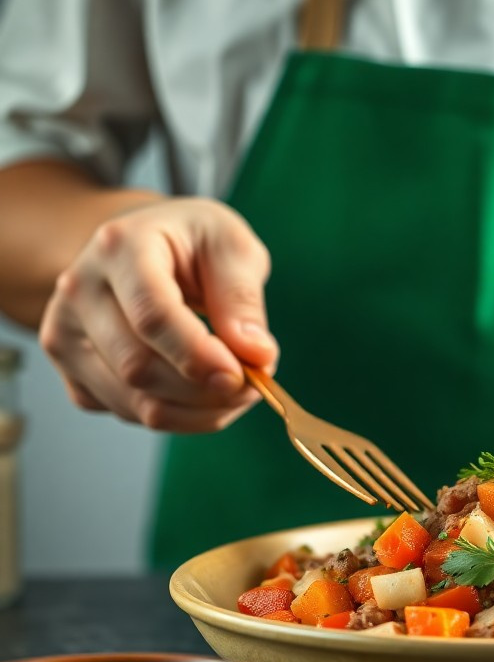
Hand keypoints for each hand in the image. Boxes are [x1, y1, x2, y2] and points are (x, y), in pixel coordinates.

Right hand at [40, 197, 276, 431]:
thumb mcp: (231, 246)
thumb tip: (256, 355)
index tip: (242, 376)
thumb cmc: (194, 244)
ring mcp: (68, 334)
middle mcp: (80, 290)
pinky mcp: (74, 372)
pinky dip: (181, 417)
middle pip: (140, 368)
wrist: (147, 248)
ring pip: (137, 403)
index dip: (198, 355)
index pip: (152, 316)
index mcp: (120, 247)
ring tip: (236, 388)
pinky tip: (205, 393)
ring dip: (201, 411)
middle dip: (208, 390)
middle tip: (253, 383)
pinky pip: (131, 416)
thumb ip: (242, 298)